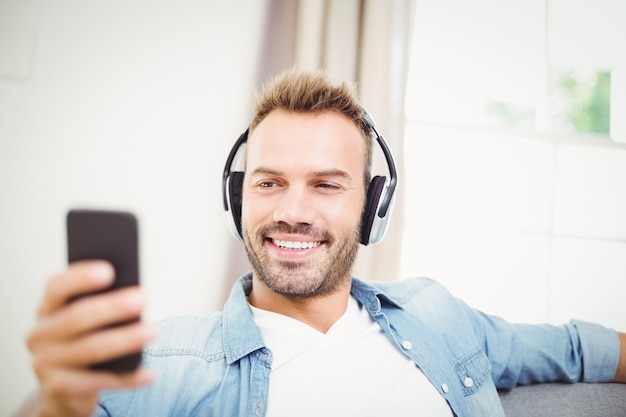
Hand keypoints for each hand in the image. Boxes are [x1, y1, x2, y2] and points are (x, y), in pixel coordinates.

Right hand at [25, 261, 156, 416]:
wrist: (63, 389)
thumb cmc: (83, 340)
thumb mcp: (85, 322)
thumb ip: (100, 305)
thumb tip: (134, 296)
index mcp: (47, 309)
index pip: (56, 287)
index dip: (80, 278)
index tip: (109, 270)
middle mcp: (40, 335)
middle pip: (76, 317)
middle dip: (112, 307)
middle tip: (144, 299)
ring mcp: (46, 363)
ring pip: (90, 349)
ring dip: (125, 339)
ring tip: (154, 331)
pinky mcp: (59, 389)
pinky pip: (99, 381)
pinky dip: (128, 378)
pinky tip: (150, 373)